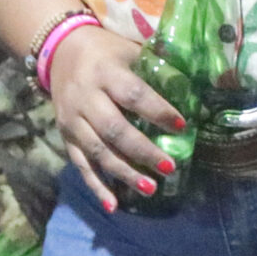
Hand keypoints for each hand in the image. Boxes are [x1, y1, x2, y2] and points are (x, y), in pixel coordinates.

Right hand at [47, 24, 186, 211]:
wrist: (59, 50)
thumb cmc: (106, 50)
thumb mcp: (129, 49)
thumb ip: (156, 66)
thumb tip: (197, 85)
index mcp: (105, 73)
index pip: (133, 94)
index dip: (158, 111)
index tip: (182, 125)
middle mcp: (85, 98)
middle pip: (114, 129)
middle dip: (143, 150)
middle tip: (169, 167)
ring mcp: (72, 120)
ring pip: (98, 151)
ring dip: (124, 173)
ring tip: (150, 188)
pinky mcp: (65, 136)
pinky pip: (81, 165)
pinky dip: (96, 186)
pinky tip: (114, 206)